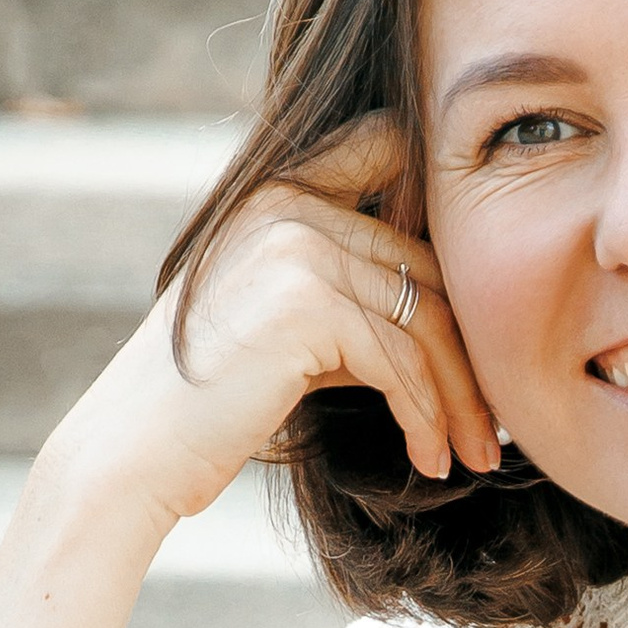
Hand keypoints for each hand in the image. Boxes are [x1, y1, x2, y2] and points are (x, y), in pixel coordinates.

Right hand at [36, 111, 503, 536]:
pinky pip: (402, 363)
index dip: (445, 227)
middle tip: (493, 424)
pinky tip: (431, 461)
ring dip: (460, 399)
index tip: (483, 321)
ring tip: (477, 455)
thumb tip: (450, 315)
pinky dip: (426, 419)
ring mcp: (297, 243)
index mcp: (279, 189)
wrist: (133, 455)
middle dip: (469, 355)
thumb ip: (349, 292)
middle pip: (425, 271)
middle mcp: (288, 200)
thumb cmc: (210, 405)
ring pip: (425, 321)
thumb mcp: (286, 324)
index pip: (392, 167)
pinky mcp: (307, 300)